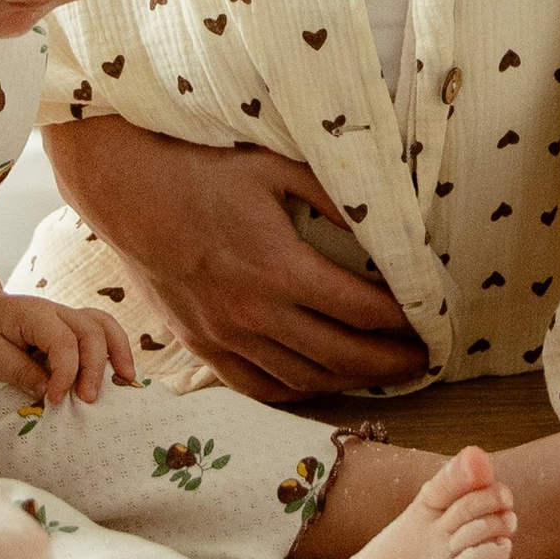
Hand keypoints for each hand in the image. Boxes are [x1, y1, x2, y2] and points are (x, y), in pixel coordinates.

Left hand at [0, 288, 134, 402]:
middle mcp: (57, 310)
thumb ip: (21, 372)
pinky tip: (122, 371)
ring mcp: (68, 315)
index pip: (63, 342)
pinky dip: (116, 348)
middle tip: (88, 400)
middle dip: (95, 368)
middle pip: (91, 332)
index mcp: (35, 314)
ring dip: (119, 352)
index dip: (65, 373)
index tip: (57, 400)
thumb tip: (50, 392)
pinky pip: (103, 330)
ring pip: (104, 325)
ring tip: (127, 381)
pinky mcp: (73, 325)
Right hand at [51, 120, 428, 400]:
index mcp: (280, 268)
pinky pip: (258, 386)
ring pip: (304, 379)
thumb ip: (334, 197)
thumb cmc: (202, 169)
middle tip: (426, 359)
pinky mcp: (202, 346)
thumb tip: (385, 221)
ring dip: (352, 381)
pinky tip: (321, 382)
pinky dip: (297, 391)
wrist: (126, 191)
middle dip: (393, 363)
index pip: (363, 310)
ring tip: (384, 372)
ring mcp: (226, 336)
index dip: (406, 320)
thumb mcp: (276, 167)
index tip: (433, 320)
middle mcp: (255, 313)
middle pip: (343, 356)